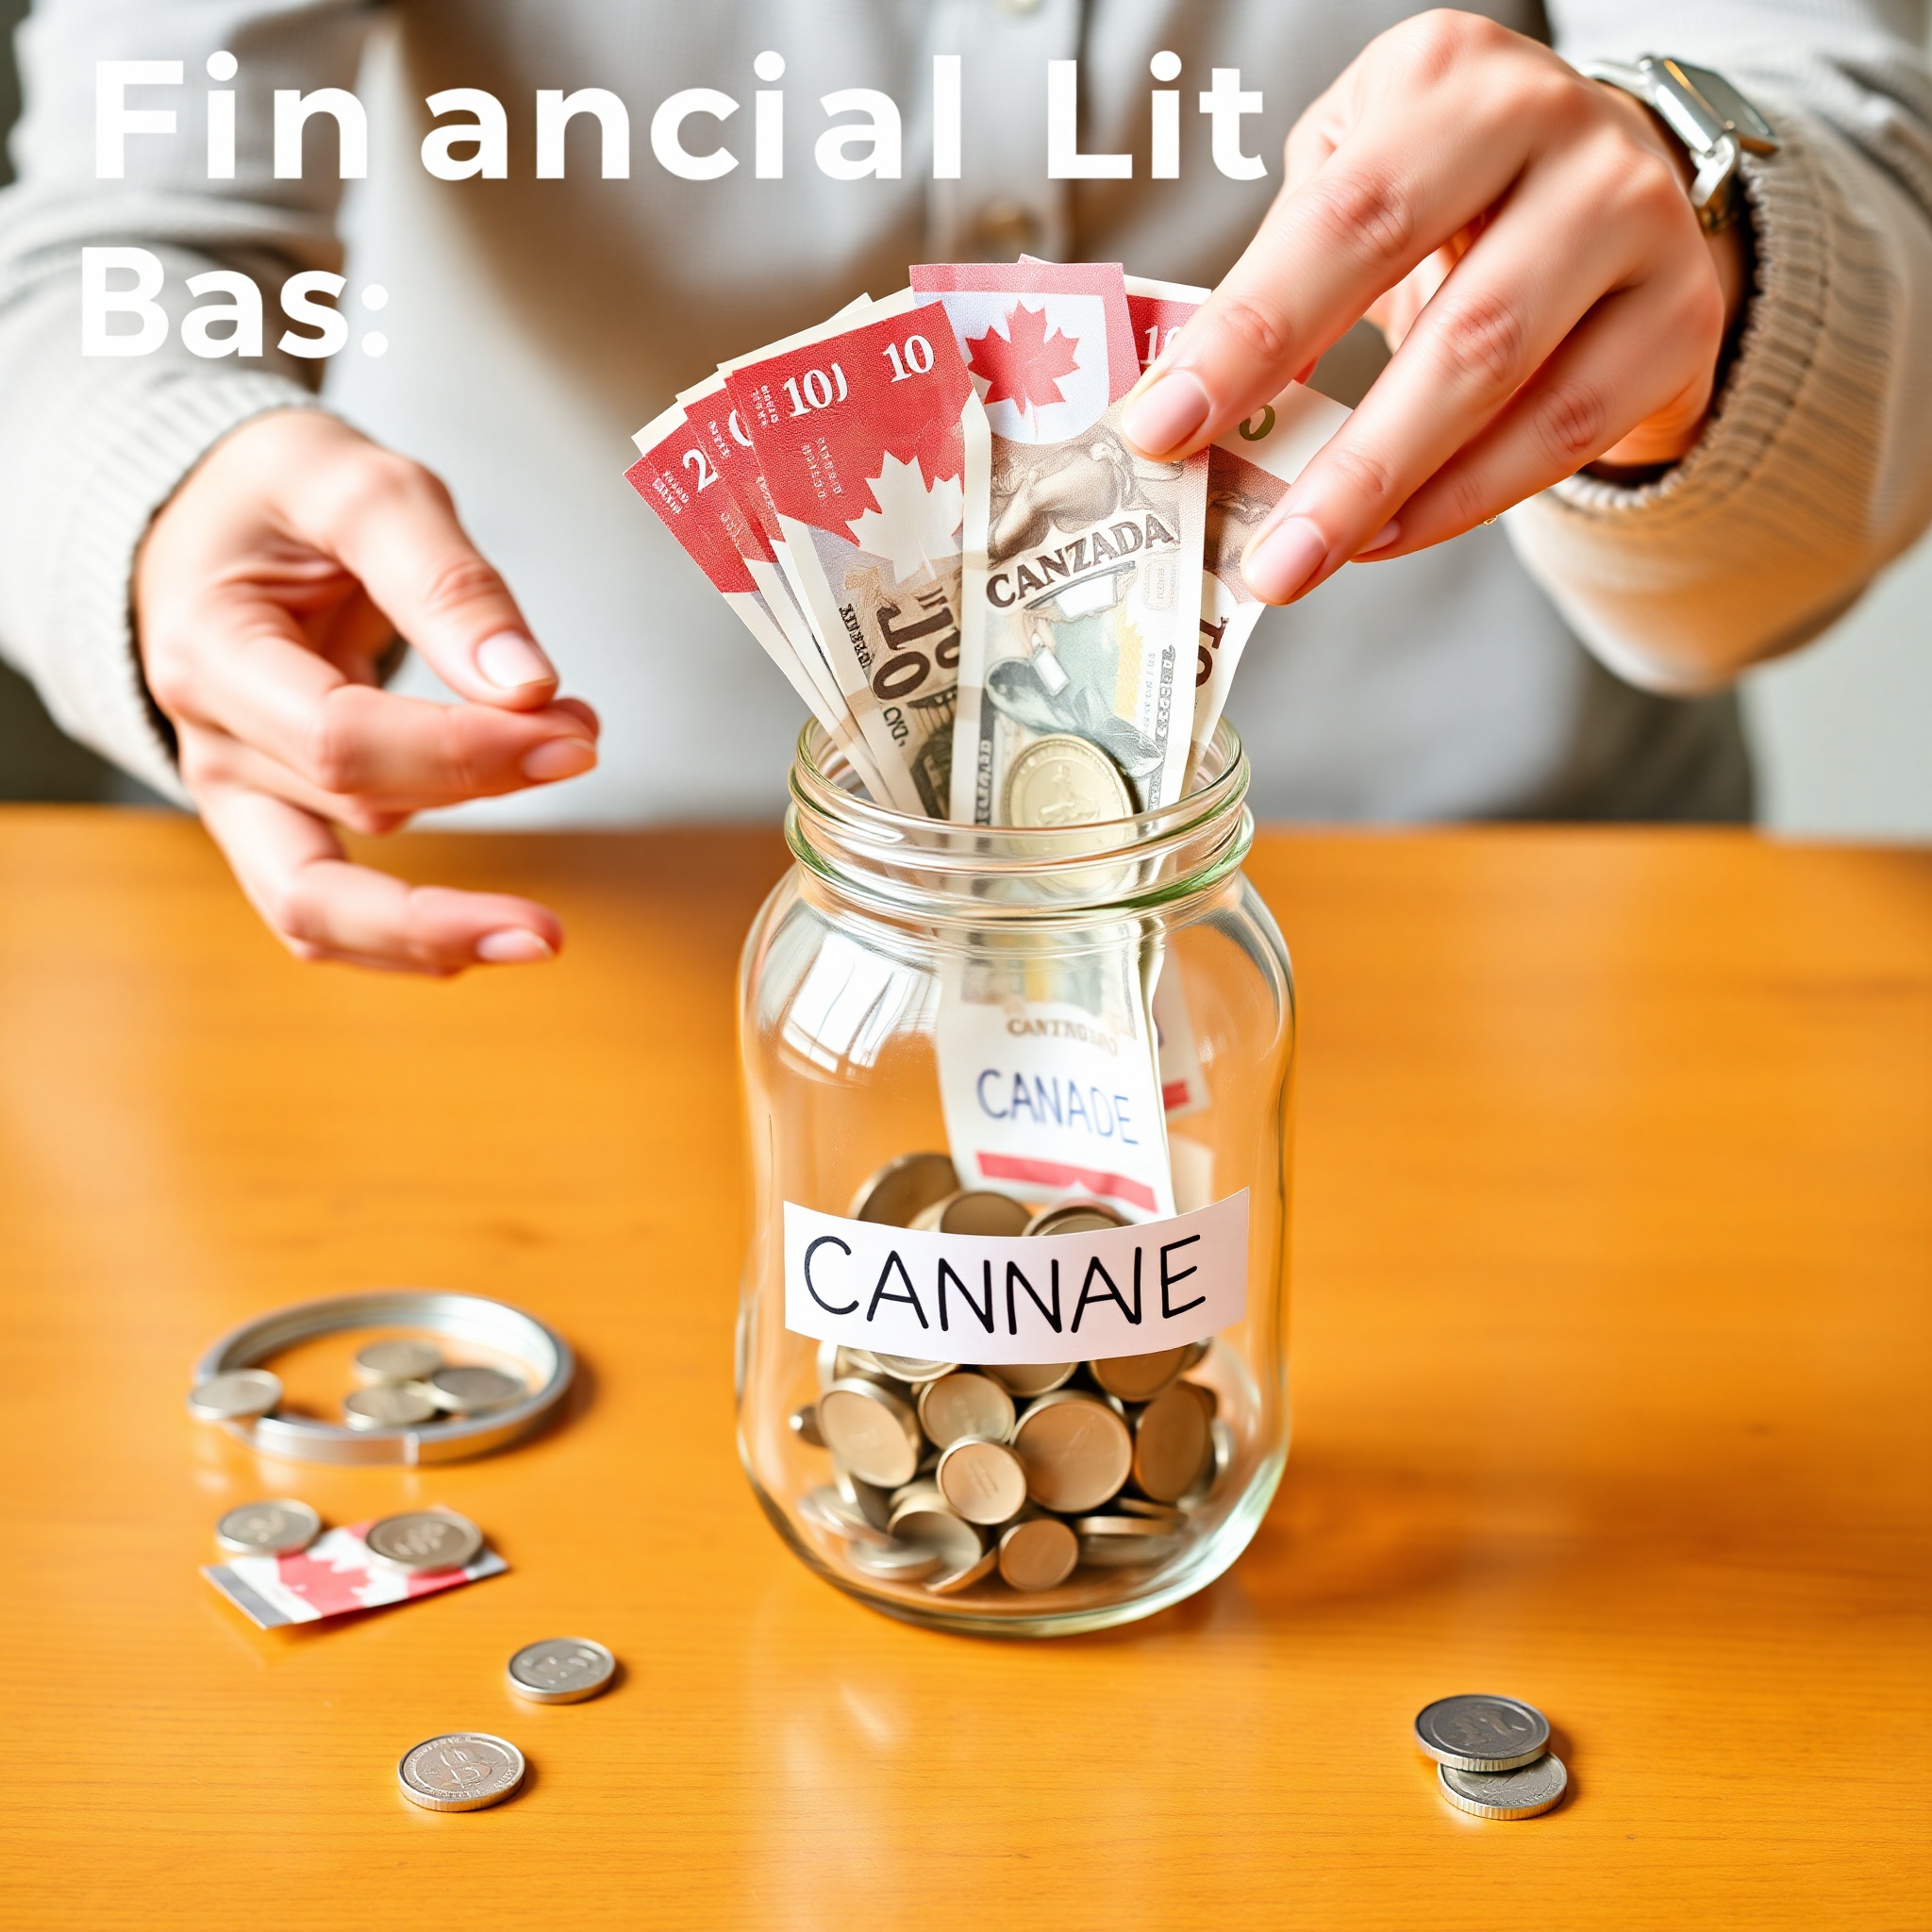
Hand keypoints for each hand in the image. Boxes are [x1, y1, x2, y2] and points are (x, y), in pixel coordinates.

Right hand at [136, 410, 598, 973]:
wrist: (210, 527)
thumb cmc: (279, 499)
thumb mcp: (358, 486)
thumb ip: (444, 580)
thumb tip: (526, 688)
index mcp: (209, 648)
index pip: (341, 736)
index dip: (463, 750)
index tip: (569, 729)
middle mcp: (209, 742)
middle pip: (347, 814)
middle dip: (477, 798)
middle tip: (581, 758)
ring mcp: (236, 798)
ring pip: (319, 907)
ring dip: (444, 915)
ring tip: (546, 921)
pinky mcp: (272, 828)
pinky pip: (321, 919)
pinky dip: (404, 943)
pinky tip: (488, 940)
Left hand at [1121, 11, 1749, 603]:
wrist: (1606, 176)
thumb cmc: (1442, 190)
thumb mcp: (1353, 178)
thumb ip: (1280, 274)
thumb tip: (1184, 410)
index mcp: (1447, 79)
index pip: (1339, 223)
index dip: (1246, 336)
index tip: (1161, 431)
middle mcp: (1559, 131)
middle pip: (1448, 322)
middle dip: (1340, 459)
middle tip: (1258, 556)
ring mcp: (1638, 220)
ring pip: (1509, 384)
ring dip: (1394, 493)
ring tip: (1306, 561)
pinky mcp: (1679, 315)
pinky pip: (1565, 433)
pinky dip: (1465, 499)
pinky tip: (1387, 536)